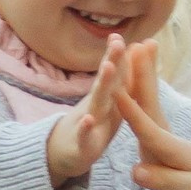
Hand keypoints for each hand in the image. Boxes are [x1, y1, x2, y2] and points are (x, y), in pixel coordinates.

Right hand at [45, 35, 126, 182]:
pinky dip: (85, 128)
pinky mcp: (82, 145)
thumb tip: (124, 53)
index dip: (119, 55)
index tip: (122, 35)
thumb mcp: (105, 103)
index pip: (114, 74)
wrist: (66, 154)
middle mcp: (96, 106)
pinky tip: (88, 119)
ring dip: (102, 85)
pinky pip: (84, 136)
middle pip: (105, 81)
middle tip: (118, 42)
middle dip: (112, 61)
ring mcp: (88, 124)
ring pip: (96, 103)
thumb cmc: (92, 125)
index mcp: (106, 98)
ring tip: (108, 67)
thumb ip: (114, 80)